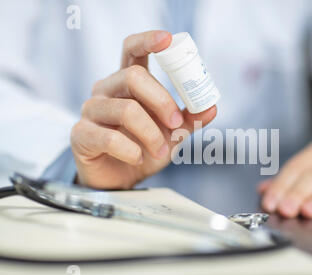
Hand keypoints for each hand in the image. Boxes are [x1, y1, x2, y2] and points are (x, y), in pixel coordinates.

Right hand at [71, 30, 216, 188]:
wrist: (120, 179)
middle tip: (176, 123)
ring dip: (152, 134)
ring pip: (126, 110)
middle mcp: (107, 90)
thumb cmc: (143, 148)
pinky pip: (109, 138)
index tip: (167, 39)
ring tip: (161, 151)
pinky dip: (132, 151)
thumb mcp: (172, 133)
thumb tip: (211, 107)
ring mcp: (91, 110)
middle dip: (162, 101)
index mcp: (127, 83)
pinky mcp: (81, 134)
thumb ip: (189, 119)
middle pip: (133, 77)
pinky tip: (138, 158)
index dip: (148, 41)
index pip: (132, 50)